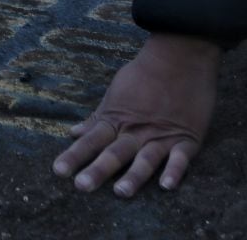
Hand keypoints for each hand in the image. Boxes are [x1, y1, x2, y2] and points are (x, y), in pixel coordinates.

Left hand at [53, 34, 219, 195]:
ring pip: (145, 159)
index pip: (92, 140)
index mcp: (117, 119)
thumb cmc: (144, 73)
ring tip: (121, 192)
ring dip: (134, 176)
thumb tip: (73, 133)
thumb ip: (97, 118)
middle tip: (82, 186)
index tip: (58, 172)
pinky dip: (174, 171)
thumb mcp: (115, 94)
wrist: (180, 54)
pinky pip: (181, 158)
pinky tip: (167, 185)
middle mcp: (136, 131)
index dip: (75, 155)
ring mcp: (161, 135)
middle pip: (115, 152)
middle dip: (98, 169)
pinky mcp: (187, 138)